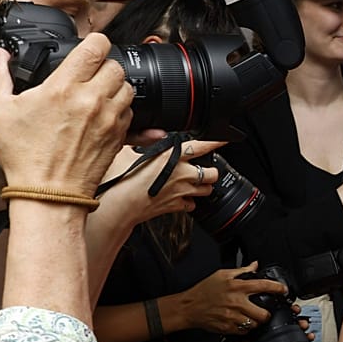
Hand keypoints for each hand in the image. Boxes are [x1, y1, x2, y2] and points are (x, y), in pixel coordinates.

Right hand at [0, 35, 132, 196]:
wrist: (49, 194)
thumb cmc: (25, 157)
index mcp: (64, 88)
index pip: (95, 46)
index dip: (94, 41)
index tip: (88, 46)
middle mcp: (92, 100)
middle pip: (115, 65)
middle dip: (103, 65)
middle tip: (88, 75)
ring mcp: (109, 119)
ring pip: (127, 88)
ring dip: (115, 87)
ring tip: (96, 95)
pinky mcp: (119, 136)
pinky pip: (131, 113)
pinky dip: (120, 109)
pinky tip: (103, 115)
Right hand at [93, 139, 225, 226]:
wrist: (119, 205)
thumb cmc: (120, 179)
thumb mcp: (127, 152)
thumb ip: (142, 142)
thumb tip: (150, 135)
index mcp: (171, 157)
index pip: (201, 146)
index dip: (215, 142)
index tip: (224, 140)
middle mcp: (181, 174)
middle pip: (211, 172)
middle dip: (210, 171)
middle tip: (204, 169)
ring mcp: (181, 191)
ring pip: (206, 189)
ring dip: (203, 186)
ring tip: (194, 183)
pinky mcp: (176, 206)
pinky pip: (192, 205)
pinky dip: (189, 202)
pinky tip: (181, 198)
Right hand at [180, 260, 287, 334]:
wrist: (189, 307)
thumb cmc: (204, 290)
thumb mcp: (222, 275)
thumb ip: (242, 271)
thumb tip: (255, 265)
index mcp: (237, 287)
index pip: (264, 286)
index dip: (278, 288)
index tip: (283, 290)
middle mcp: (237, 302)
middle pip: (263, 313)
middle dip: (268, 313)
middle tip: (266, 311)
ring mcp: (232, 317)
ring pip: (255, 324)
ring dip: (257, 322)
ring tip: (253, 317)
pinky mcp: (227, 328)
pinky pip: (244, 331)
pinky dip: (246, 328)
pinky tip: (242, 322)